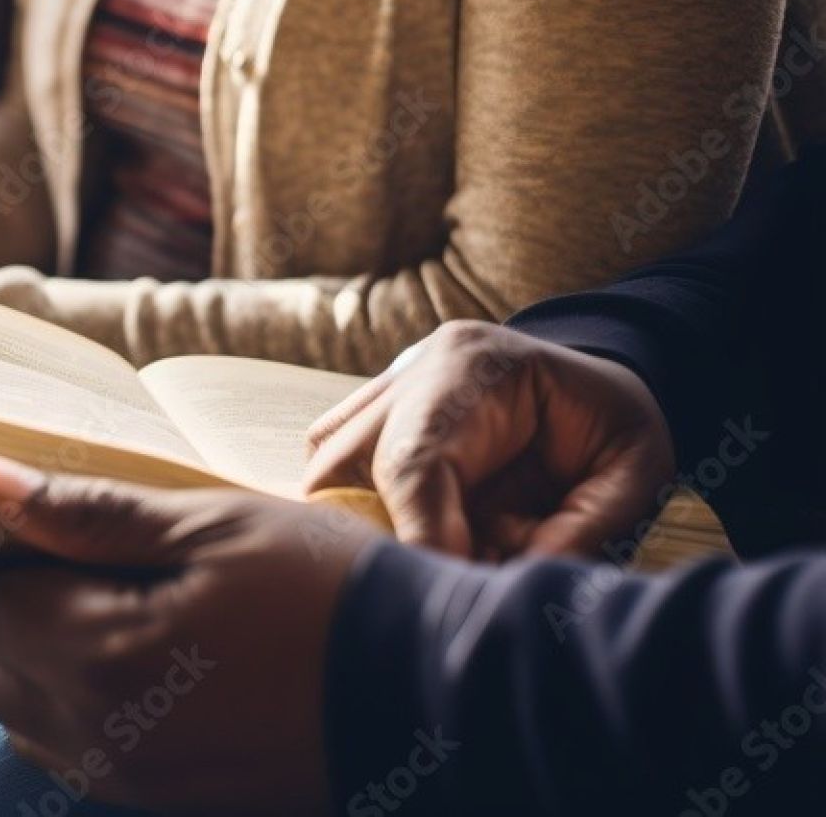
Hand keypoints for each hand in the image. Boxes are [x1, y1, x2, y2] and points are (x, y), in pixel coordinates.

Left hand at [0, 459, 374, 816]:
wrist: (433, 696)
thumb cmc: (327, 592)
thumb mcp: (209, 525)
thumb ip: (88, 515)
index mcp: (101, 652)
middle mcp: (99, 728)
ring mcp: (133, 773)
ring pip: (20, 718)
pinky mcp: (168, 792)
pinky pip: (68, 756)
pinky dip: (34, 712)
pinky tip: (36, 688)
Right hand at [304, 320, 672, 560]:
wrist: (598, 377)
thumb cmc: (615, 424)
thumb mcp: (633, 470)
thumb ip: (582, 526)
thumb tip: (509, 586)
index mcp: (477, 367)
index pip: (413, 461)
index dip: (419, 536)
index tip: (448, 590)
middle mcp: (414, 370)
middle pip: (341, 466)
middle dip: (383, 541)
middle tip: (442, 584)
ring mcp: (383, 388)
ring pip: (325, 470)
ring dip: (367, 531)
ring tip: (442, 555)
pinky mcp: (370, 414)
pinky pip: (333, 469)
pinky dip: (363, 515)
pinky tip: (421, 535)